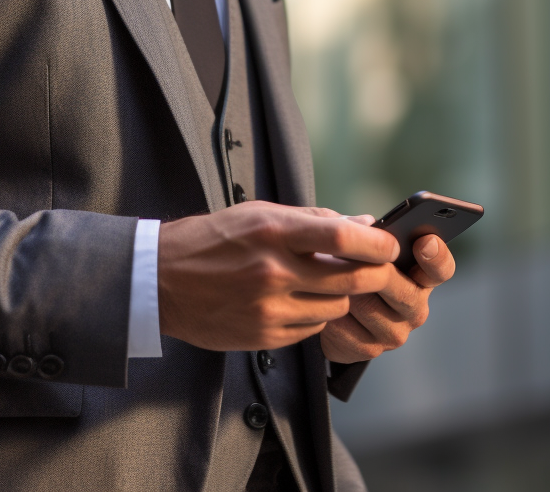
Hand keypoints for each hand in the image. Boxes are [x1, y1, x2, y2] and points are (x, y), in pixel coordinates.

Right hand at [158, 202, 399, 350]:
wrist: (160, 281)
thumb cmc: (212, 240)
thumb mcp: (259, 213)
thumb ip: (314, 220)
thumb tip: (363, 226)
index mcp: (273, 232)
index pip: (341, 238)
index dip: (376, 244)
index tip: (389, 245)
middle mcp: (273, 271)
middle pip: (350, 279)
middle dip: (373, 274)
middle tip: (377, 269)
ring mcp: (268, 308)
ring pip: (336, 308)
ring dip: (342, 297)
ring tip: (326, 283)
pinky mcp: (264, 336)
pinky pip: (312, 330)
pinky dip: (316, 316)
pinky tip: (300, 302)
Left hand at [318, 230, 455, 363]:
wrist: (324, 305)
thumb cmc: (351, 265)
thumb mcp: (360, 243)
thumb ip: (369, 231)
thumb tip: (369, 225)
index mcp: (421, 276)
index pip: (441, 268)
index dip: (436, 256)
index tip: (423, 241)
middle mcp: (415, 307)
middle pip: (403, 289)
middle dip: (374, 270)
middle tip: (347, 255)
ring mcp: (395, 333)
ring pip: (369, 307)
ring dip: (345, 290)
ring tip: (326, 276)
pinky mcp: (369, 350)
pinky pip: (347, 328)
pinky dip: (330, 311)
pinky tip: (321, 300)